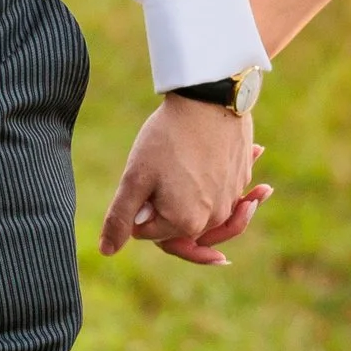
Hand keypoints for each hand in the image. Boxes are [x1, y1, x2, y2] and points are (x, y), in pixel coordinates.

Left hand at [99, 97, 270, 267]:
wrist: (209, 99)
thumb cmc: (168, 138)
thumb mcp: (135, 178)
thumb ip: (120, 218)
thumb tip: (107, 250)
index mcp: (186, 224)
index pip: (151, 233)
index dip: (139, 211)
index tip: (139, 183)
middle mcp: (215, 218)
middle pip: (181, 227)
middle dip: (165, 210)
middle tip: (158, 180)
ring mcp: (232, 198)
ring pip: (206, 211)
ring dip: (195, 204)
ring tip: (183, 184)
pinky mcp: (243, 176)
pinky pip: (228, 193)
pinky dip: (221, 186)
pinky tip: (216, 169)